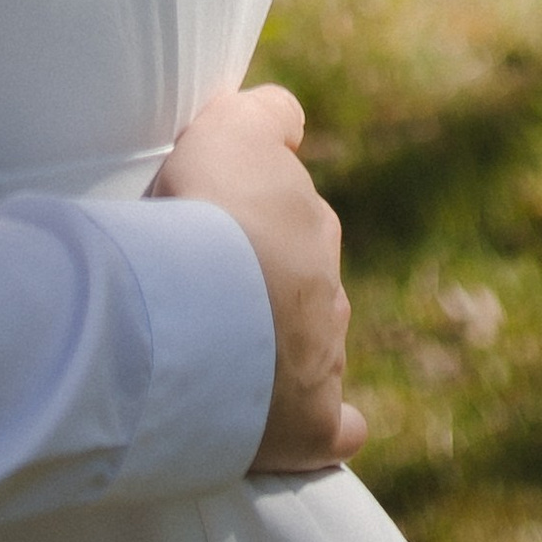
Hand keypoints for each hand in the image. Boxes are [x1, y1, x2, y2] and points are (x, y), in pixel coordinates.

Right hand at [154, 85, 361, 474]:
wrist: (205, 303)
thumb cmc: (207, 209)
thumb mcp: (229, 127)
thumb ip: (266, 116)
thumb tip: (290, 121)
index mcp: (309, 217)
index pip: (300, 206)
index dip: (266, 208)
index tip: (232, 217)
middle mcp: (326, 281)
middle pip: (306, 277)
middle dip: (269, 280)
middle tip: (205, 288)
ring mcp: (324, 354)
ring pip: (314, 344)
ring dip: (281, 348)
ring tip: (218, 354)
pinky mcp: (313, 423)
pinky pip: (336, 425)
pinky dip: (326, 424)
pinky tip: (299, 424)